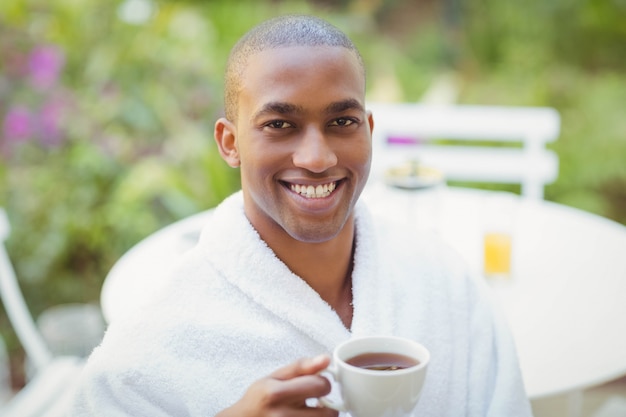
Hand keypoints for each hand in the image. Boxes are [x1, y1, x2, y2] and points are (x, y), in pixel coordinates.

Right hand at [217, 354, 337, 416]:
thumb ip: (302, 366)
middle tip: (316, 402)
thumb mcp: (274, 377)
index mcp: (277, 393)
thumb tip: (327, 359)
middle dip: (327, 406)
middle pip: (329, 413)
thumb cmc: (258, 399)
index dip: (323, 383)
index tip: (316, 385)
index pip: (320, 386)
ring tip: (310, 413)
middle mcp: (282, 416)